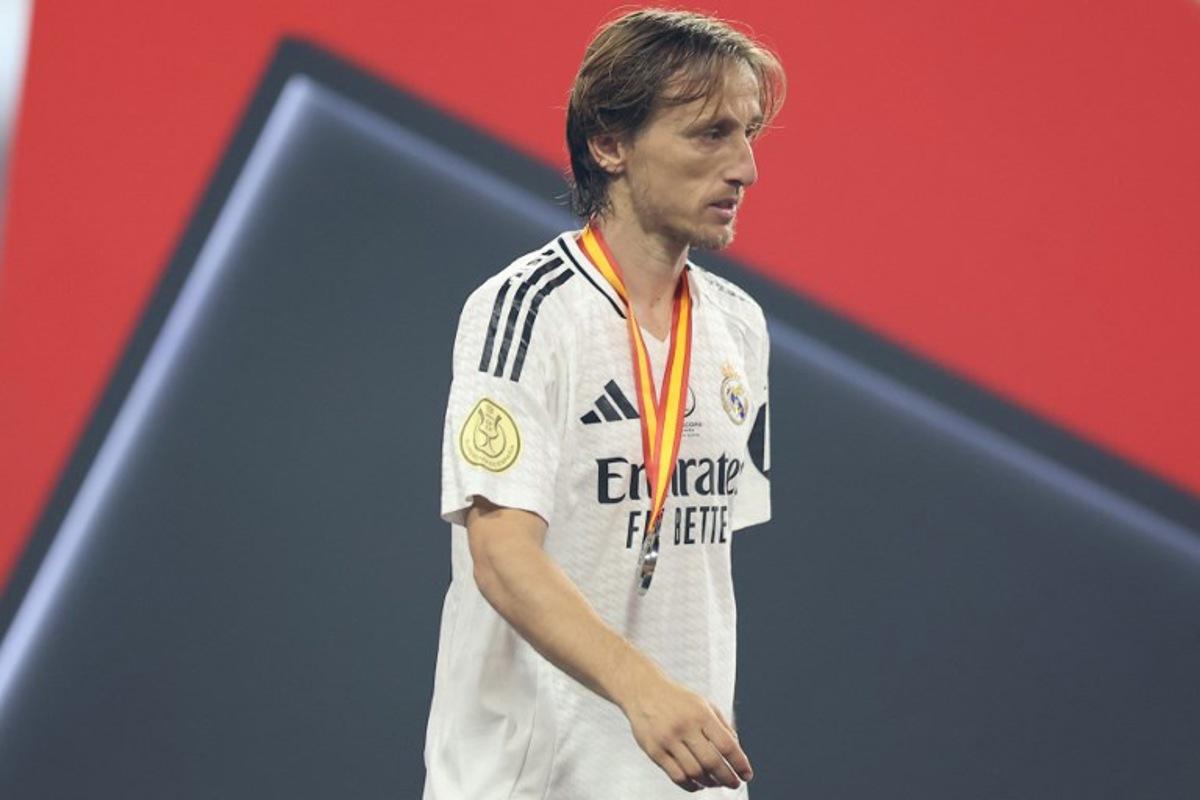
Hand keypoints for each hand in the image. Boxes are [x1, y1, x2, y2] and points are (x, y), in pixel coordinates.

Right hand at [618, 666, 752, 791]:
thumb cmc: (677, 699)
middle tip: (734, 784)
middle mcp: (685, 727)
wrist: (643, 691)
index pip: (727, 745)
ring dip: (709, 783)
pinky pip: (676, 776)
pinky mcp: (654, 751)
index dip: (740, 763)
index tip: (747, 775)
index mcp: (701, 714)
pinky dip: (691, 786)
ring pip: (694, 773)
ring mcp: (668, 740)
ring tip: (715, 783)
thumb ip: (722, 726)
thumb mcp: (704, 704)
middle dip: (727, 778)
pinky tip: (697, 784)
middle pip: (712, 762)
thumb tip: (738, 752)